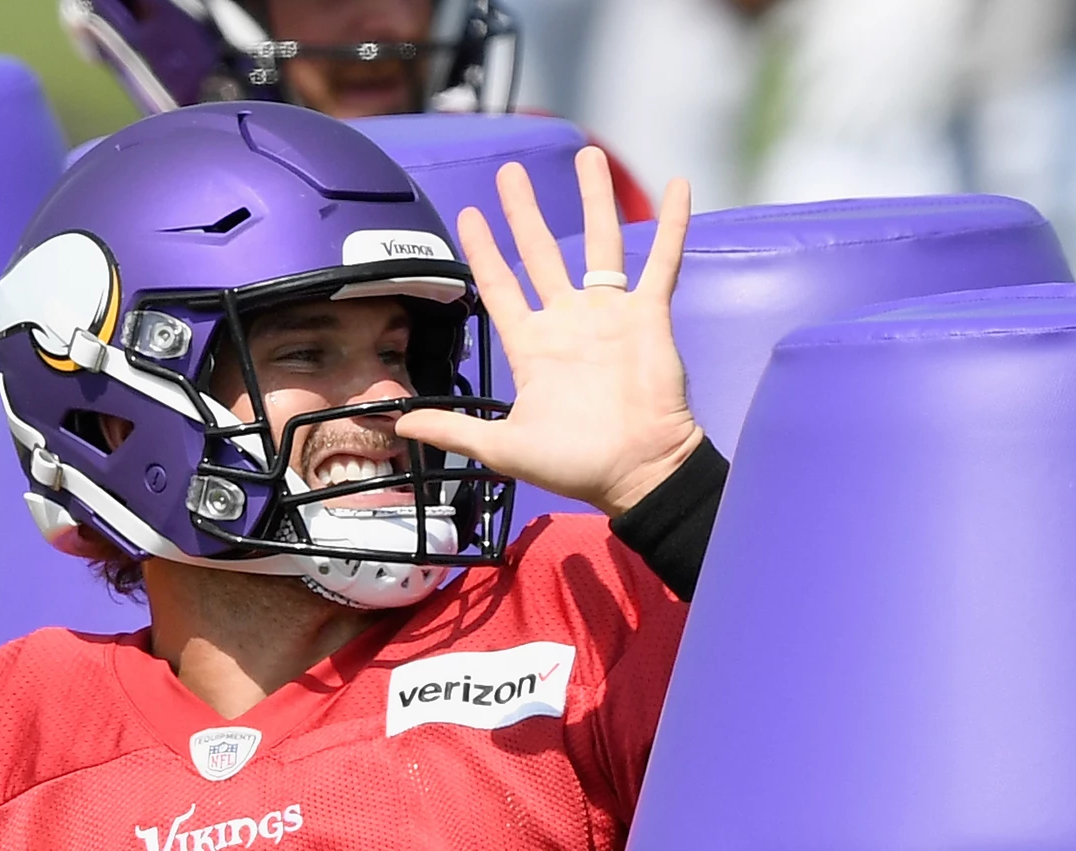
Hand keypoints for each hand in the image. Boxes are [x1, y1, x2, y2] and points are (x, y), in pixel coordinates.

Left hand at [396, 149, 701, 519]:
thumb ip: (453, 429)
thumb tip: (397, 423)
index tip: (469, 215)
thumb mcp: (501, 446)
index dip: (485, 251)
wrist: (636, 471)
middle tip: (511, 172)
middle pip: (543, 252)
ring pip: (600, 242)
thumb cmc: (574, 463)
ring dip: (594, 199)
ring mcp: (610, 315)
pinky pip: (662, 261)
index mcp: (534, 347)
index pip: (501, 287)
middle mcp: (569, 322)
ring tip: (588, 155)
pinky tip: (678, 186)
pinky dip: (671, 224)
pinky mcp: (649, 315)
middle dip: (525, 212)